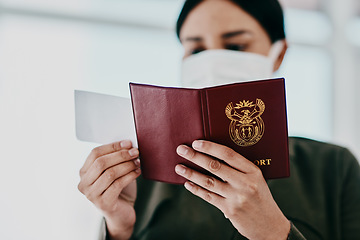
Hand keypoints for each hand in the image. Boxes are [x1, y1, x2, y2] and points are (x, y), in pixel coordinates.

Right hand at [78, 140, 140, 239]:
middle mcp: (84, 184)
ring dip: (127, 165)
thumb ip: (114, 159)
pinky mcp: (103, 203)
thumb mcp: (113, 171)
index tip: (128, 143)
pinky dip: (130, 176)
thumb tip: (127, 144)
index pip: (95, 153)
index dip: (112, 146)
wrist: (121, 213)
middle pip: (101, 163)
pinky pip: (118, 185)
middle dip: (121, 155)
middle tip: (135, 152)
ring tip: (137, 162)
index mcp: (83, 172)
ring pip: (110, 173)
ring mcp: (92, 195)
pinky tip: (137, 172)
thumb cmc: (118, 189)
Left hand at [175, 140, 289, 239]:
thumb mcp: (257, 179)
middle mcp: (245, 183)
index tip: (196, 143)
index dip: (210, 147)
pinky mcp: (229, 210)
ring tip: (179, 167)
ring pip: (208, 181)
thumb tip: (215, 154)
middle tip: (181, 150)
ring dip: (191, 173)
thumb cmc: (261, 198)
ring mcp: (236, 197)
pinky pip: (209, 197)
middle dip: (195, 157)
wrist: (270, 225)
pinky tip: (188, 183)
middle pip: (215, 166)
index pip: (228, 154)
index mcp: (253, 171)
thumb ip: (240, 168)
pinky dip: (196, 189)